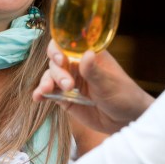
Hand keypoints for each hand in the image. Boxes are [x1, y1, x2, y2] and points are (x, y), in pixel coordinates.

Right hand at [34, 41, 153, 133]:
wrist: (126, 119)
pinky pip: (50, 93)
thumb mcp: (109, 84)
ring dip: (46, 82)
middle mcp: (77, 65)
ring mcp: (70, 81)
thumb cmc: (124, 95)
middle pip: (56, 60)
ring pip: (50, 76)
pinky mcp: (66, 98)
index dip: (59, 48)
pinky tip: (37, 98)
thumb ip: (94, 72)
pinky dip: (41, 93)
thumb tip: (86, 54)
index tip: (60, 59)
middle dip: (57, 72)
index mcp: (89, 55)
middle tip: (68, 85)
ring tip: (47, 91)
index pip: (68, 44)